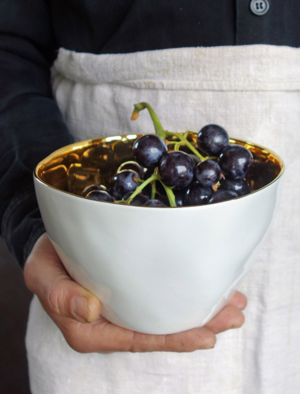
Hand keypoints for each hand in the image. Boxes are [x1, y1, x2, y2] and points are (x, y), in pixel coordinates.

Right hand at [24, 233, 245, 352]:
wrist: (51, 248)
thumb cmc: (46, 264)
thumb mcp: (43, 277)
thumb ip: (61, 296)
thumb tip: (91, 310)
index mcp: (91, 330)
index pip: (137, 338)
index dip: (172, 339)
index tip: (206, 335)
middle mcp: (113, 325)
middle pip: (160, 331)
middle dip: (199, 325)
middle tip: (233, 315)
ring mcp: (125, 309)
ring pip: (166, 316)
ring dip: (201, 311)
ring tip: (232, 304)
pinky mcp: (132, 292)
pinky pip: (162, 299)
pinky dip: (187, 294)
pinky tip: (209, 289)